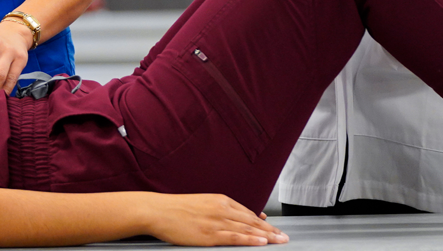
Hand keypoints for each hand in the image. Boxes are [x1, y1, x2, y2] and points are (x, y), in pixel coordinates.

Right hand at [140, 193, 288, 246]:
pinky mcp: (209, 234)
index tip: (274, 228)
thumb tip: (234, 216)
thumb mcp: (202, 203)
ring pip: (248, 229)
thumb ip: (220, 210)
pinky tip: (261, 242)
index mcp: (221, 200)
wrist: (158, 210)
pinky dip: (250, 240)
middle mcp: (222, 209)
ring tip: (279, 241)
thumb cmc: (176, 209)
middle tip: (284, 236)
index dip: (264, 222)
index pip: (248, 213)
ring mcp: (216, 221)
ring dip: (266, 236)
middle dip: (271, 230)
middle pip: (252, 221)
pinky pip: (235, 238)